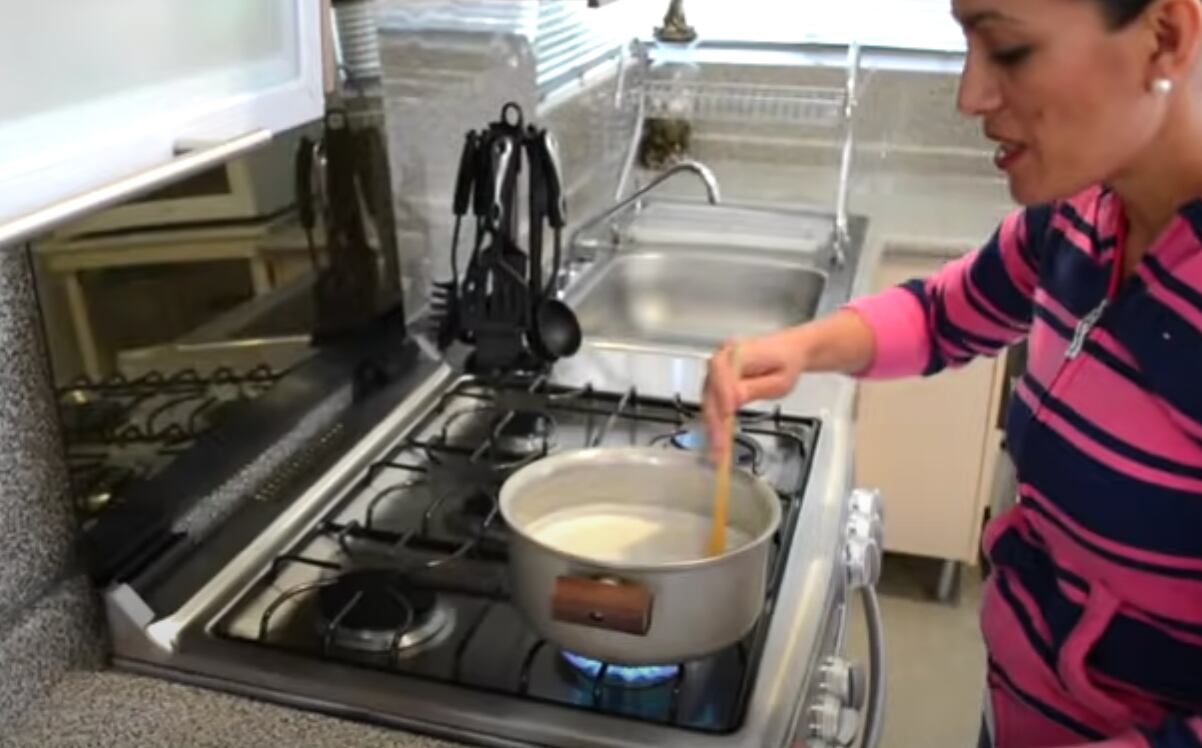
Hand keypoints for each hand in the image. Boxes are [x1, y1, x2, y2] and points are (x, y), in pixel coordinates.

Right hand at [702, 327, 807, 460]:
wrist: (788, 353)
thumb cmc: (786, 363)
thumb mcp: (780, 380)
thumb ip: (757, 388)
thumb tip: (735, 398)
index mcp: (740, 350)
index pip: (721, 368)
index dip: (721, 391)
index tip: (727, 412)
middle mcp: (723, 357)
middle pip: (711, 389)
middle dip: (715, 419)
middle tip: (720, 444)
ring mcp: (717, 370)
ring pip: (708, 399)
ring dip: (712, 426)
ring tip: (718, 450)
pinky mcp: (717, 382)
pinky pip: (712, 403)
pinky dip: (715, 423)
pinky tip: (718, 440)